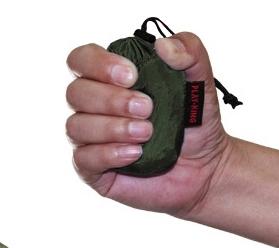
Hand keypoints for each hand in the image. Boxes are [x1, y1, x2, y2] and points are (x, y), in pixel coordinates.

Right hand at [66, 32, 232, 216]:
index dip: (98, 63)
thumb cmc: (194, 125)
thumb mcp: (201, 81)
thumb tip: (162, 45)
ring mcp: (90, 140)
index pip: (81, 60)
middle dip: (111, 99)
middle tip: (147, 108)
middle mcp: (94, 108)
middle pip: (75, 93)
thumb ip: (190, 51)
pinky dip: (110, 153)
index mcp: (110, 80)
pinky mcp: (92, 170)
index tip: (132, 76)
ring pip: (76, 126)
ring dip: (112, 127)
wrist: (203, 169)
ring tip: (146, 133)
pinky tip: (135, 154)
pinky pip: (83, 158)